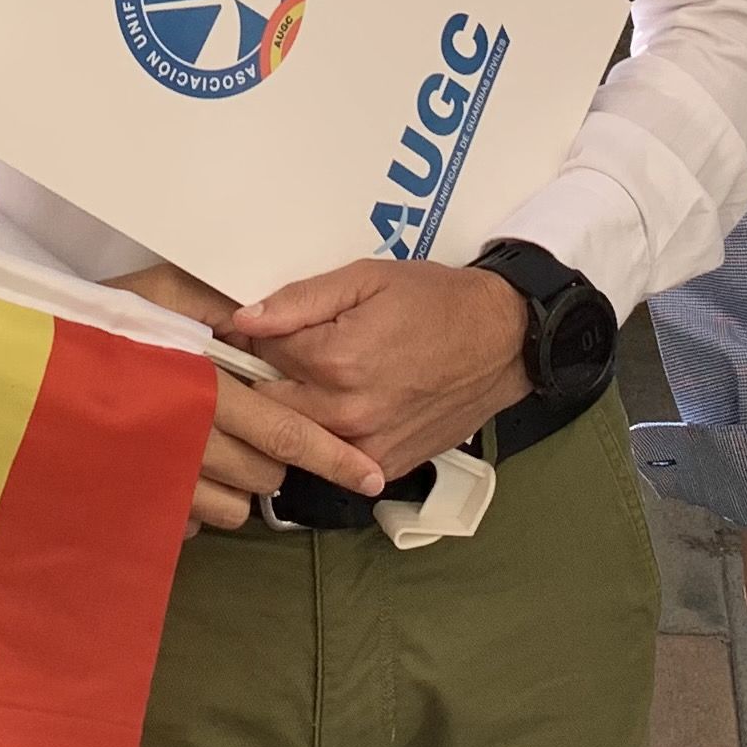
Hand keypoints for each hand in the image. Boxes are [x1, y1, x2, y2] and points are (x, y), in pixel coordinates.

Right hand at [101, 265, 388, 531]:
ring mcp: (163, 481)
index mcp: (208, 390)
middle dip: (275, 458)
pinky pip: (189, 523)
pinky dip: (197, 503)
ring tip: (218, 446)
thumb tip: (268, 323)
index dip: (332, 457)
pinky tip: (184, 469)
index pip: (287, 432)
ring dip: (238, 484)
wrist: (27, 368)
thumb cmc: (100, 319)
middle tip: (255, 425)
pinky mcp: (138, 504)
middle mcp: (191, 444)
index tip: (370, 478)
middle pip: (265, 475)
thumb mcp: (163, 290)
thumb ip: (220, 305)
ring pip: (232, 508)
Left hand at [223, 260, 531, 477]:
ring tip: (317, 378)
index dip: (256, 336)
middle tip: (285, 354)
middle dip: (265, 377)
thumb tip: (244, 319)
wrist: (501, 340)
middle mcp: (346, 412)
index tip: (261, 328)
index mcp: (336, 360)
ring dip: (293, 409)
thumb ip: (300, 300)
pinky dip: (326, 435)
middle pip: (268, 402)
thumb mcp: (367, 279)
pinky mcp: (384, 466)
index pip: (259, 353)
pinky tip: (344, 406)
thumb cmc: (437, 303)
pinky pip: (331, 458)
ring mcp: (366, 447)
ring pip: (296, 435)